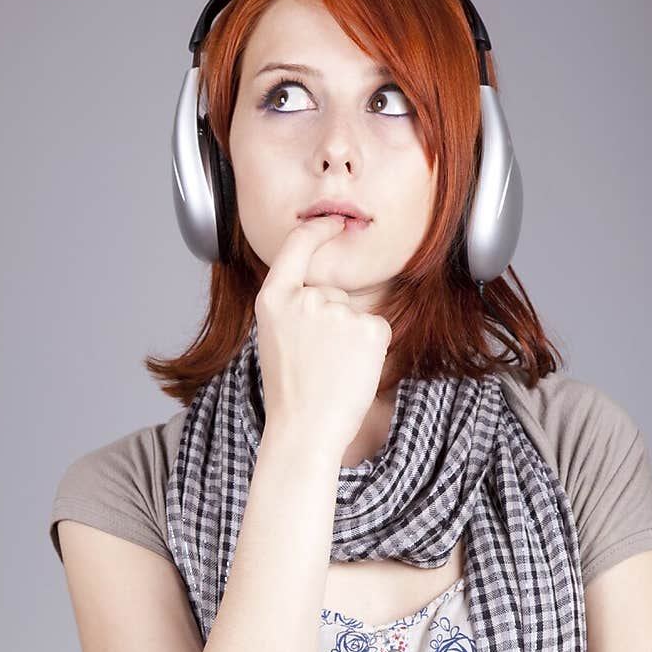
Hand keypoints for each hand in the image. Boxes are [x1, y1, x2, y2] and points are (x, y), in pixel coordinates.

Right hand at [255, 213, 392, 455]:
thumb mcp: (276, 337)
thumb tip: (324, 287)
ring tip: (332, 369)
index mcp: (274, 299)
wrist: (306, 430)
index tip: (335, 221)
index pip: (297, 246)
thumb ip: (294, 306)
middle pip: (332, 292)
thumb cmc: (291, 391)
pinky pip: (377, 328)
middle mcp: (306, 298)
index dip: (319, 230)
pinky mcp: (369, 328)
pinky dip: (372, 349)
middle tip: (318, 361)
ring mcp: (339, 312)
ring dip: (351, 338)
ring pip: (355, 313)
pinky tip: (353, 370)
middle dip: (332, 320)